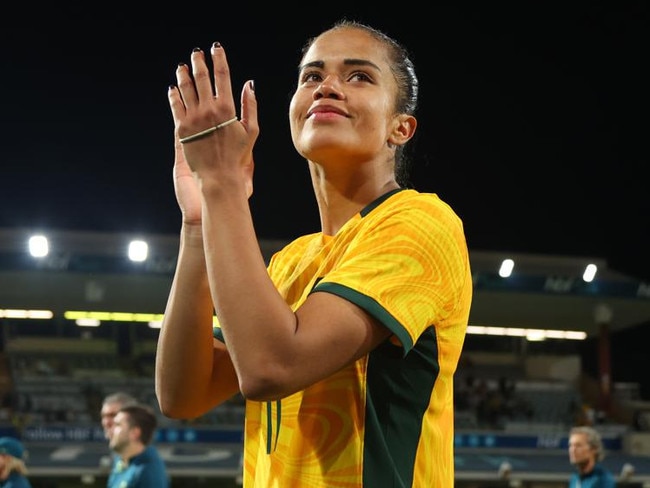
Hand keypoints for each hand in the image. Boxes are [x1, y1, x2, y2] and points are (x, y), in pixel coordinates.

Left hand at [168, 43, 257, 200]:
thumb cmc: (236, 156)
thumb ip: (250, 106)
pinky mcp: (181, 129)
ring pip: (186, 89)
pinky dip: (174, 95)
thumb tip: (249, 85)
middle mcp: (209, 110)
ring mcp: (193, 118)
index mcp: (227, 109)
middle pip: (202, 78)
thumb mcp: (251, 131)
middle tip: (196, 53)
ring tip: (182, 67)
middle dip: (199, 62)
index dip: (219, 59)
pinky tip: (173, 88)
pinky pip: (175, 106)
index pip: (222, 76)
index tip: (217, 49)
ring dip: (184, 75)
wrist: (218, 176)